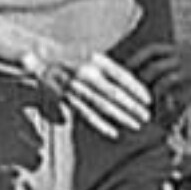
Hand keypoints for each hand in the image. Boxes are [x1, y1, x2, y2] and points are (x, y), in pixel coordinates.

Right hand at [23, 46, 152, 139]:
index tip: (149, 100)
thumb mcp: (92, 57)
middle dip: (133, 106)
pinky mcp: (65, 98)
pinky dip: (100, 124)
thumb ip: (110, 70)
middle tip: (147, 116)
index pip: (122, 76)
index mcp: (96, 60)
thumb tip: (134, 87)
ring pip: (102, 105)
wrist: (41, 58)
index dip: (137, 89)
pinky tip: (113, 133)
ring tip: (136, 125)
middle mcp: (86, 72)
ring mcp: (75, 86)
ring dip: (121, 117)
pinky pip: (85, 113)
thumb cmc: (72, 58)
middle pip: (114, 93)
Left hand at [128, 40, 190, 124]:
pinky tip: (165, 116)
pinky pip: (181, 97)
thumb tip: (154, 65)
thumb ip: (173, 57)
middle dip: (139, 81)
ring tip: (144, 107)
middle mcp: (183, 56)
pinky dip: (171, 107)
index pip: (150, 50)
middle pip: (154, 67)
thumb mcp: (190, 51)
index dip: (135, 60)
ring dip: (152, 95)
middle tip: (128, 95)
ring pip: (165, 82)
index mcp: (178, 47)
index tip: (123, 71)